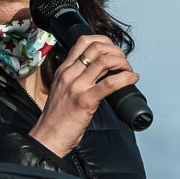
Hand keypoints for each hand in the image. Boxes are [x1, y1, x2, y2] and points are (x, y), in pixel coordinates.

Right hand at [28, 35, 138, 157]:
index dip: (103, 41)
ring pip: (104, 62)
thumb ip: (76, 79)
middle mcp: (69, 74)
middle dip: (115, 51)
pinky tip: (132, 79)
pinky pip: (110, 83)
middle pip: (96, 47)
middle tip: (123, 62)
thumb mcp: (62, 90)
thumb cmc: (57, 118)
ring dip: (122, 63)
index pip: (82, 41)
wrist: (47, 138)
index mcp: (63, 70)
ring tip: (128, 71)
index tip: (113, 50)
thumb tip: (100, 73)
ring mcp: (76, 87)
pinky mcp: (85, 101)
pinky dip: (126, 78)